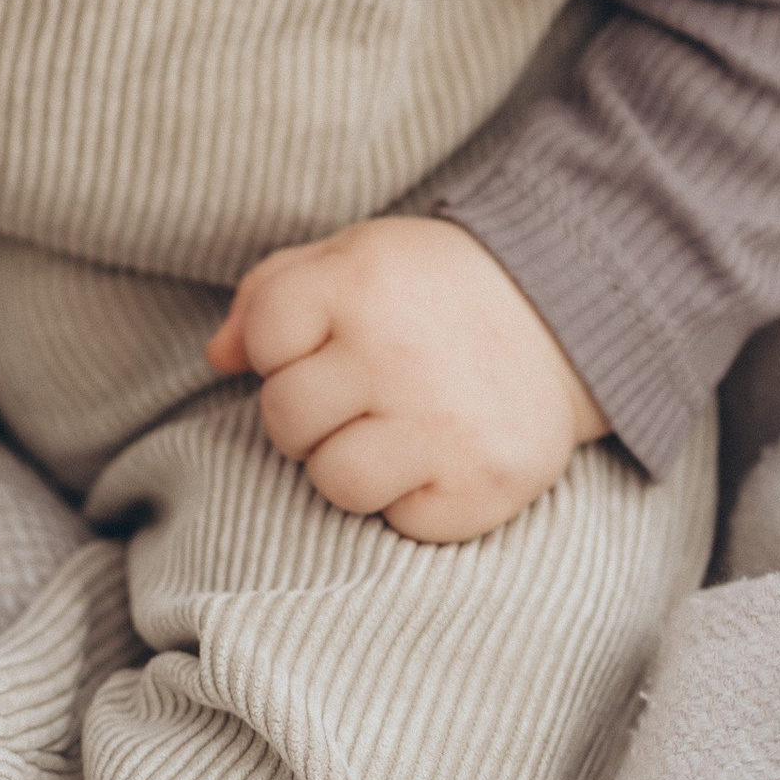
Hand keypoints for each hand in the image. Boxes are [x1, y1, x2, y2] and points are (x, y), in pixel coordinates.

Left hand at [207, 216, 607, 541]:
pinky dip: (411, 500)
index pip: (263, 337)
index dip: (279, 349)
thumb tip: (217, 357)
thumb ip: (270, 293)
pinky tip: (437, 455)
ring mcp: (440, 424)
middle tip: (356, 394)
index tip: (319, 343)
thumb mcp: (353, 256)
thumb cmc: (431, 290)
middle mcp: (395, 351)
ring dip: (350, 465)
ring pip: (332, 483)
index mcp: (359, 281)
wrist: (561, 318)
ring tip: (388, 432)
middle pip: (286, 420)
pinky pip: (400, 523)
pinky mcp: (478, 486)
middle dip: (307, 414)